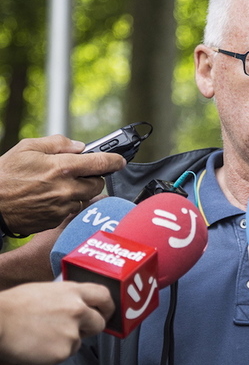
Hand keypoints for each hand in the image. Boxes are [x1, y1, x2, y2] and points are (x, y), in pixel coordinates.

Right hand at [0, 135, 125, 234]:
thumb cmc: (6, 174)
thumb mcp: (28, 147)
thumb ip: (57, 144)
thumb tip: (79, 146)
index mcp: (62, 167)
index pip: (99, 163)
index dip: (114, 160)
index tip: (120, 160)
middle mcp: (66, 189)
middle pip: (97, 184)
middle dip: (93, 177)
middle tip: (78, 172)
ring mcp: (63, 207)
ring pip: (85, 198)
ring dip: (80, 191)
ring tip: (60, 185)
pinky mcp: (56, 221)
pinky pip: (72, 211)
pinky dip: (68, 204)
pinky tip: (51, 198)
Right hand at [0, 281, 113, 364]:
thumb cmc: (15, 306)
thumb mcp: (46, 291)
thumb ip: (67, 298)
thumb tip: (79, 306)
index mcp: (72, 291)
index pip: (103, 295)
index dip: (108, 306)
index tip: (107, 312)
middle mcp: (77, 310)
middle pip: (99, 323)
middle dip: (90, 329)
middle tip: (73, 330)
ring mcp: (72, 332)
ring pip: (79, 342)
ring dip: (66, 342)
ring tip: (43, 335)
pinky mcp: (63, 351)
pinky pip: (65, 354)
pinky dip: (54, 353)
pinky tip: (38, 345)